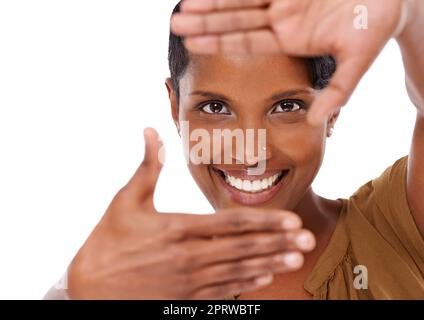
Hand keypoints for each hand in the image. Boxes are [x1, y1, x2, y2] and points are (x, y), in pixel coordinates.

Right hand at [67, 128, 315, 298]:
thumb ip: (147, 167)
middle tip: (308, 240)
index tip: (291, 219)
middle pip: (243, 248)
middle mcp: (189, 256)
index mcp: (178, 229)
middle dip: (278, 243)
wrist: (90, 288)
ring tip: (296, 259)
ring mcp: (189, 281)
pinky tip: (266, 278)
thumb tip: (151, 131)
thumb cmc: (108, 241)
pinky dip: (247, 284)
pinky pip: (224, 291)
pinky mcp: (185, 297)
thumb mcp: (125, 201)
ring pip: (239, 271)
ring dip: (270, 264)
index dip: (264, 221)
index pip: (231, 224)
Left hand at [171, 0, 410, 124]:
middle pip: (236, 21)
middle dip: (206, 23)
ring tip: (184, 5)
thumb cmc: (376, 26)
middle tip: (175, 25)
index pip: (246, 42)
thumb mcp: (357, 62)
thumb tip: (314, 122)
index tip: (192, 45)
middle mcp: (282, 18)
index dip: (219, 43)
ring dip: (214, 2)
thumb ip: (337, 92)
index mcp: (290, 39)